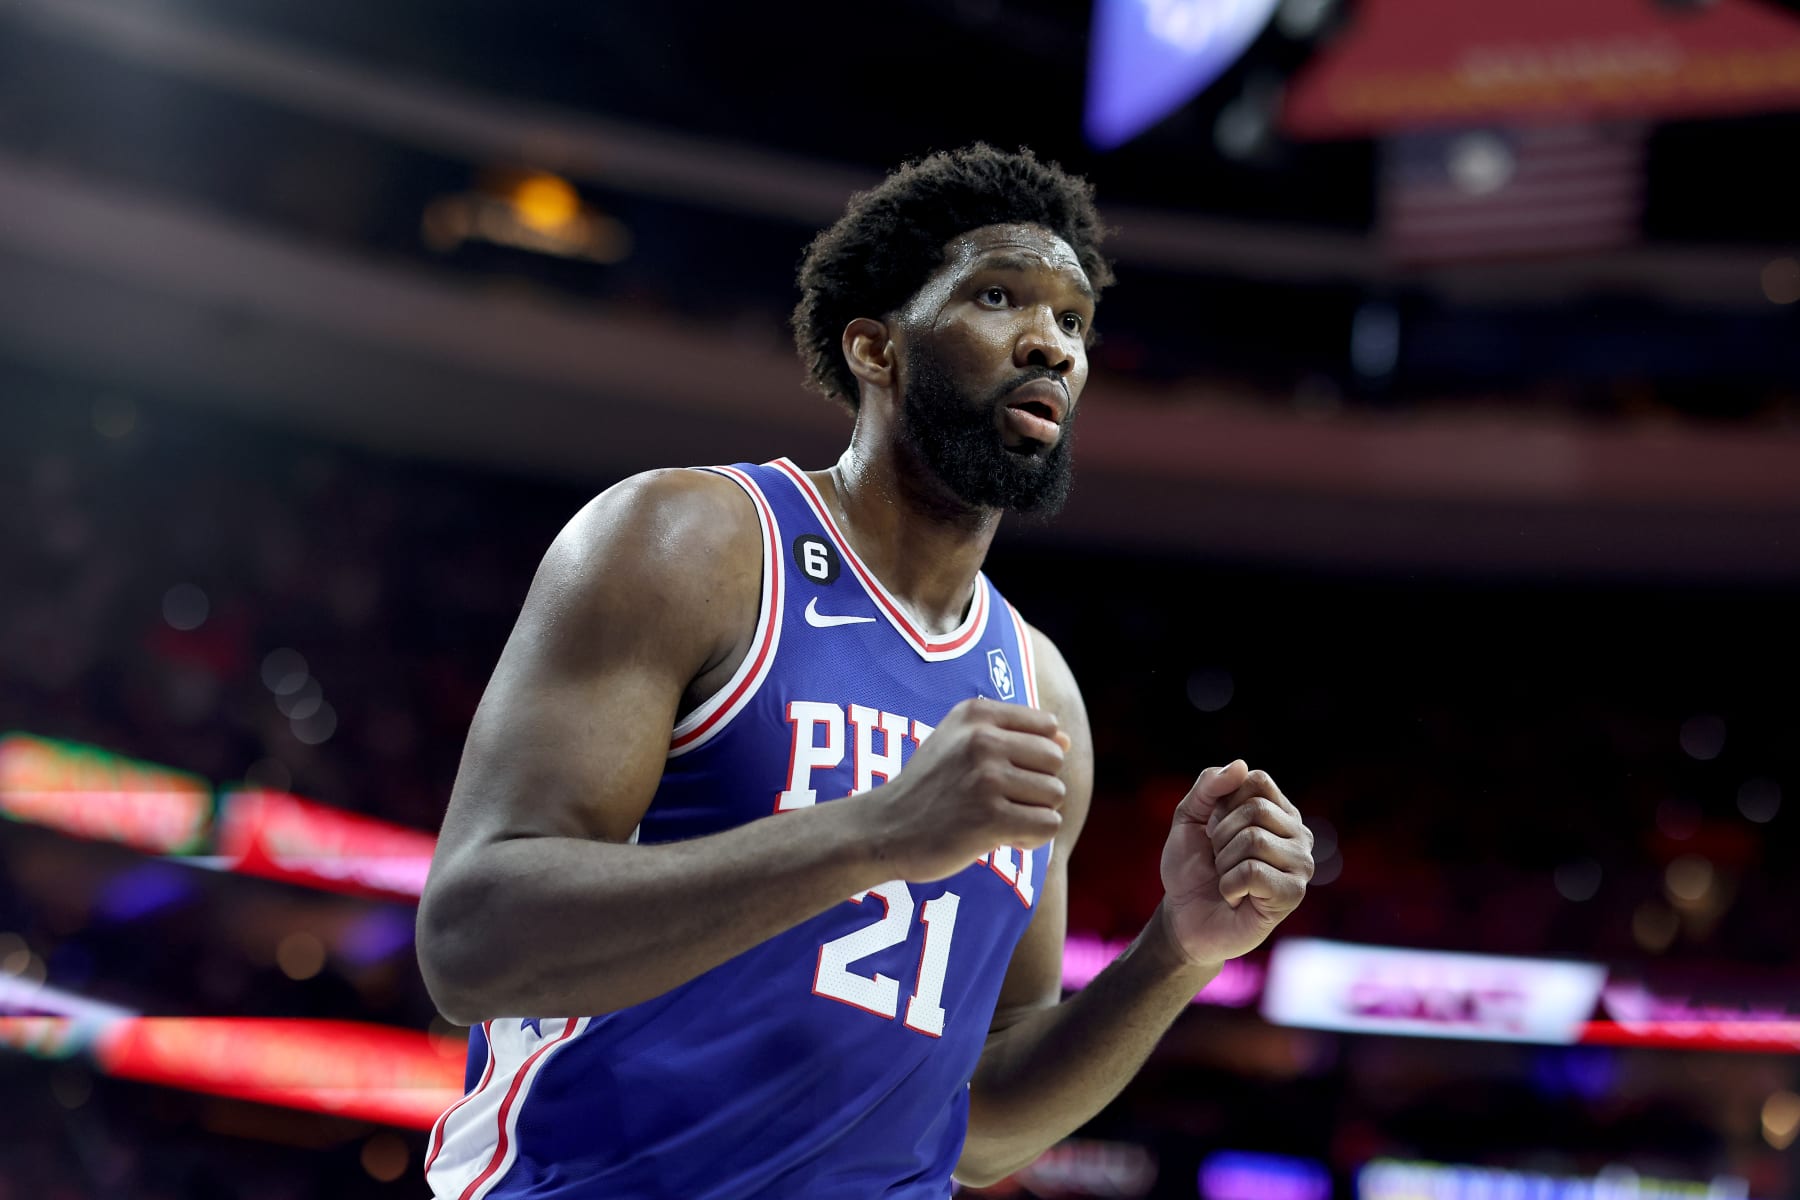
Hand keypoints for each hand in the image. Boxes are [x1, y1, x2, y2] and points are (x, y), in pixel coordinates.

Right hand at [862, 697, 1069, 881]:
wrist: (883, 830)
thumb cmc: (928, 788)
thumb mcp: (959, 743)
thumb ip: (1012, 735)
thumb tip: (1066, 739)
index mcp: (976, 713)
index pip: (1048, 726)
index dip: (1035, 757)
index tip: (1006, 774)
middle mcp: (981, 739)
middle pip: (1055, 760)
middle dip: (1037, 786)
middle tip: (1002, 803)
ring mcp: (986, 778)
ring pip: (1055, 794)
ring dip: (1033, 815)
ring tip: (997, 821)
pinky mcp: (990, 818)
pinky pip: (1047, 826)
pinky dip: (1030, 839)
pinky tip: (1000, 839)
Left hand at [1159, 761, 1312, 965]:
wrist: (1184, 918)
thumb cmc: (1191, 869)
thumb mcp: (1189, 818)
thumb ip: (1209, 786)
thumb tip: (1241, 765)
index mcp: (1279, 812)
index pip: (1256, 780)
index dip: (1222, 804)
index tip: (1214, 829)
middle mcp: (1298, 835)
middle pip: (1255, 810)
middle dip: (1220, 836)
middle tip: (1219, 861)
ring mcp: (1300, 865)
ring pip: (1254, 840)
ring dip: (1224, 863)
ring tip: (1228, 880)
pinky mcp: (1293, 894)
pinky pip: (1254, 872)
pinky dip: (1230, 885)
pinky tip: (1236, 898)